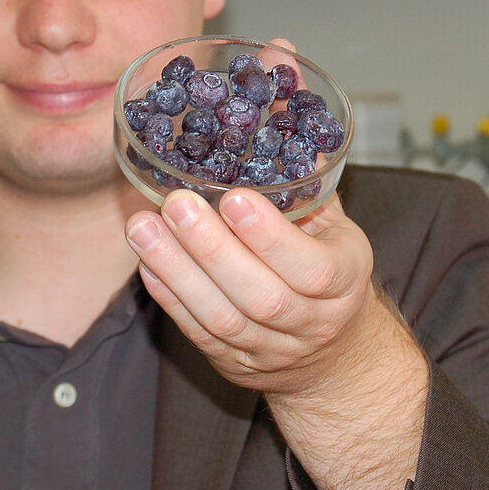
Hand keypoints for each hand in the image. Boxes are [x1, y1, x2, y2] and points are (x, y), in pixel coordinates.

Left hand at [124, 186, 374, 396]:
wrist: (335, 353)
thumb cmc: (329, 267)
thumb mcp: (337, 228)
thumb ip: (308, 187)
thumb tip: (286, 125)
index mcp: (345, 282)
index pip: (311, 268)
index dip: (270, 236)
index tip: (233, 197)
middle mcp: (313, 323)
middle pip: (260, 296)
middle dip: (211, 249)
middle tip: (176, 204)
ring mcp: (272, 350)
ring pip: (221, 318)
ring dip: (177, 271)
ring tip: (143, 228)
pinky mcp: (236, 364)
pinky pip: (198, 333)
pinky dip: (169, 297)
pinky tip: (147, 262)